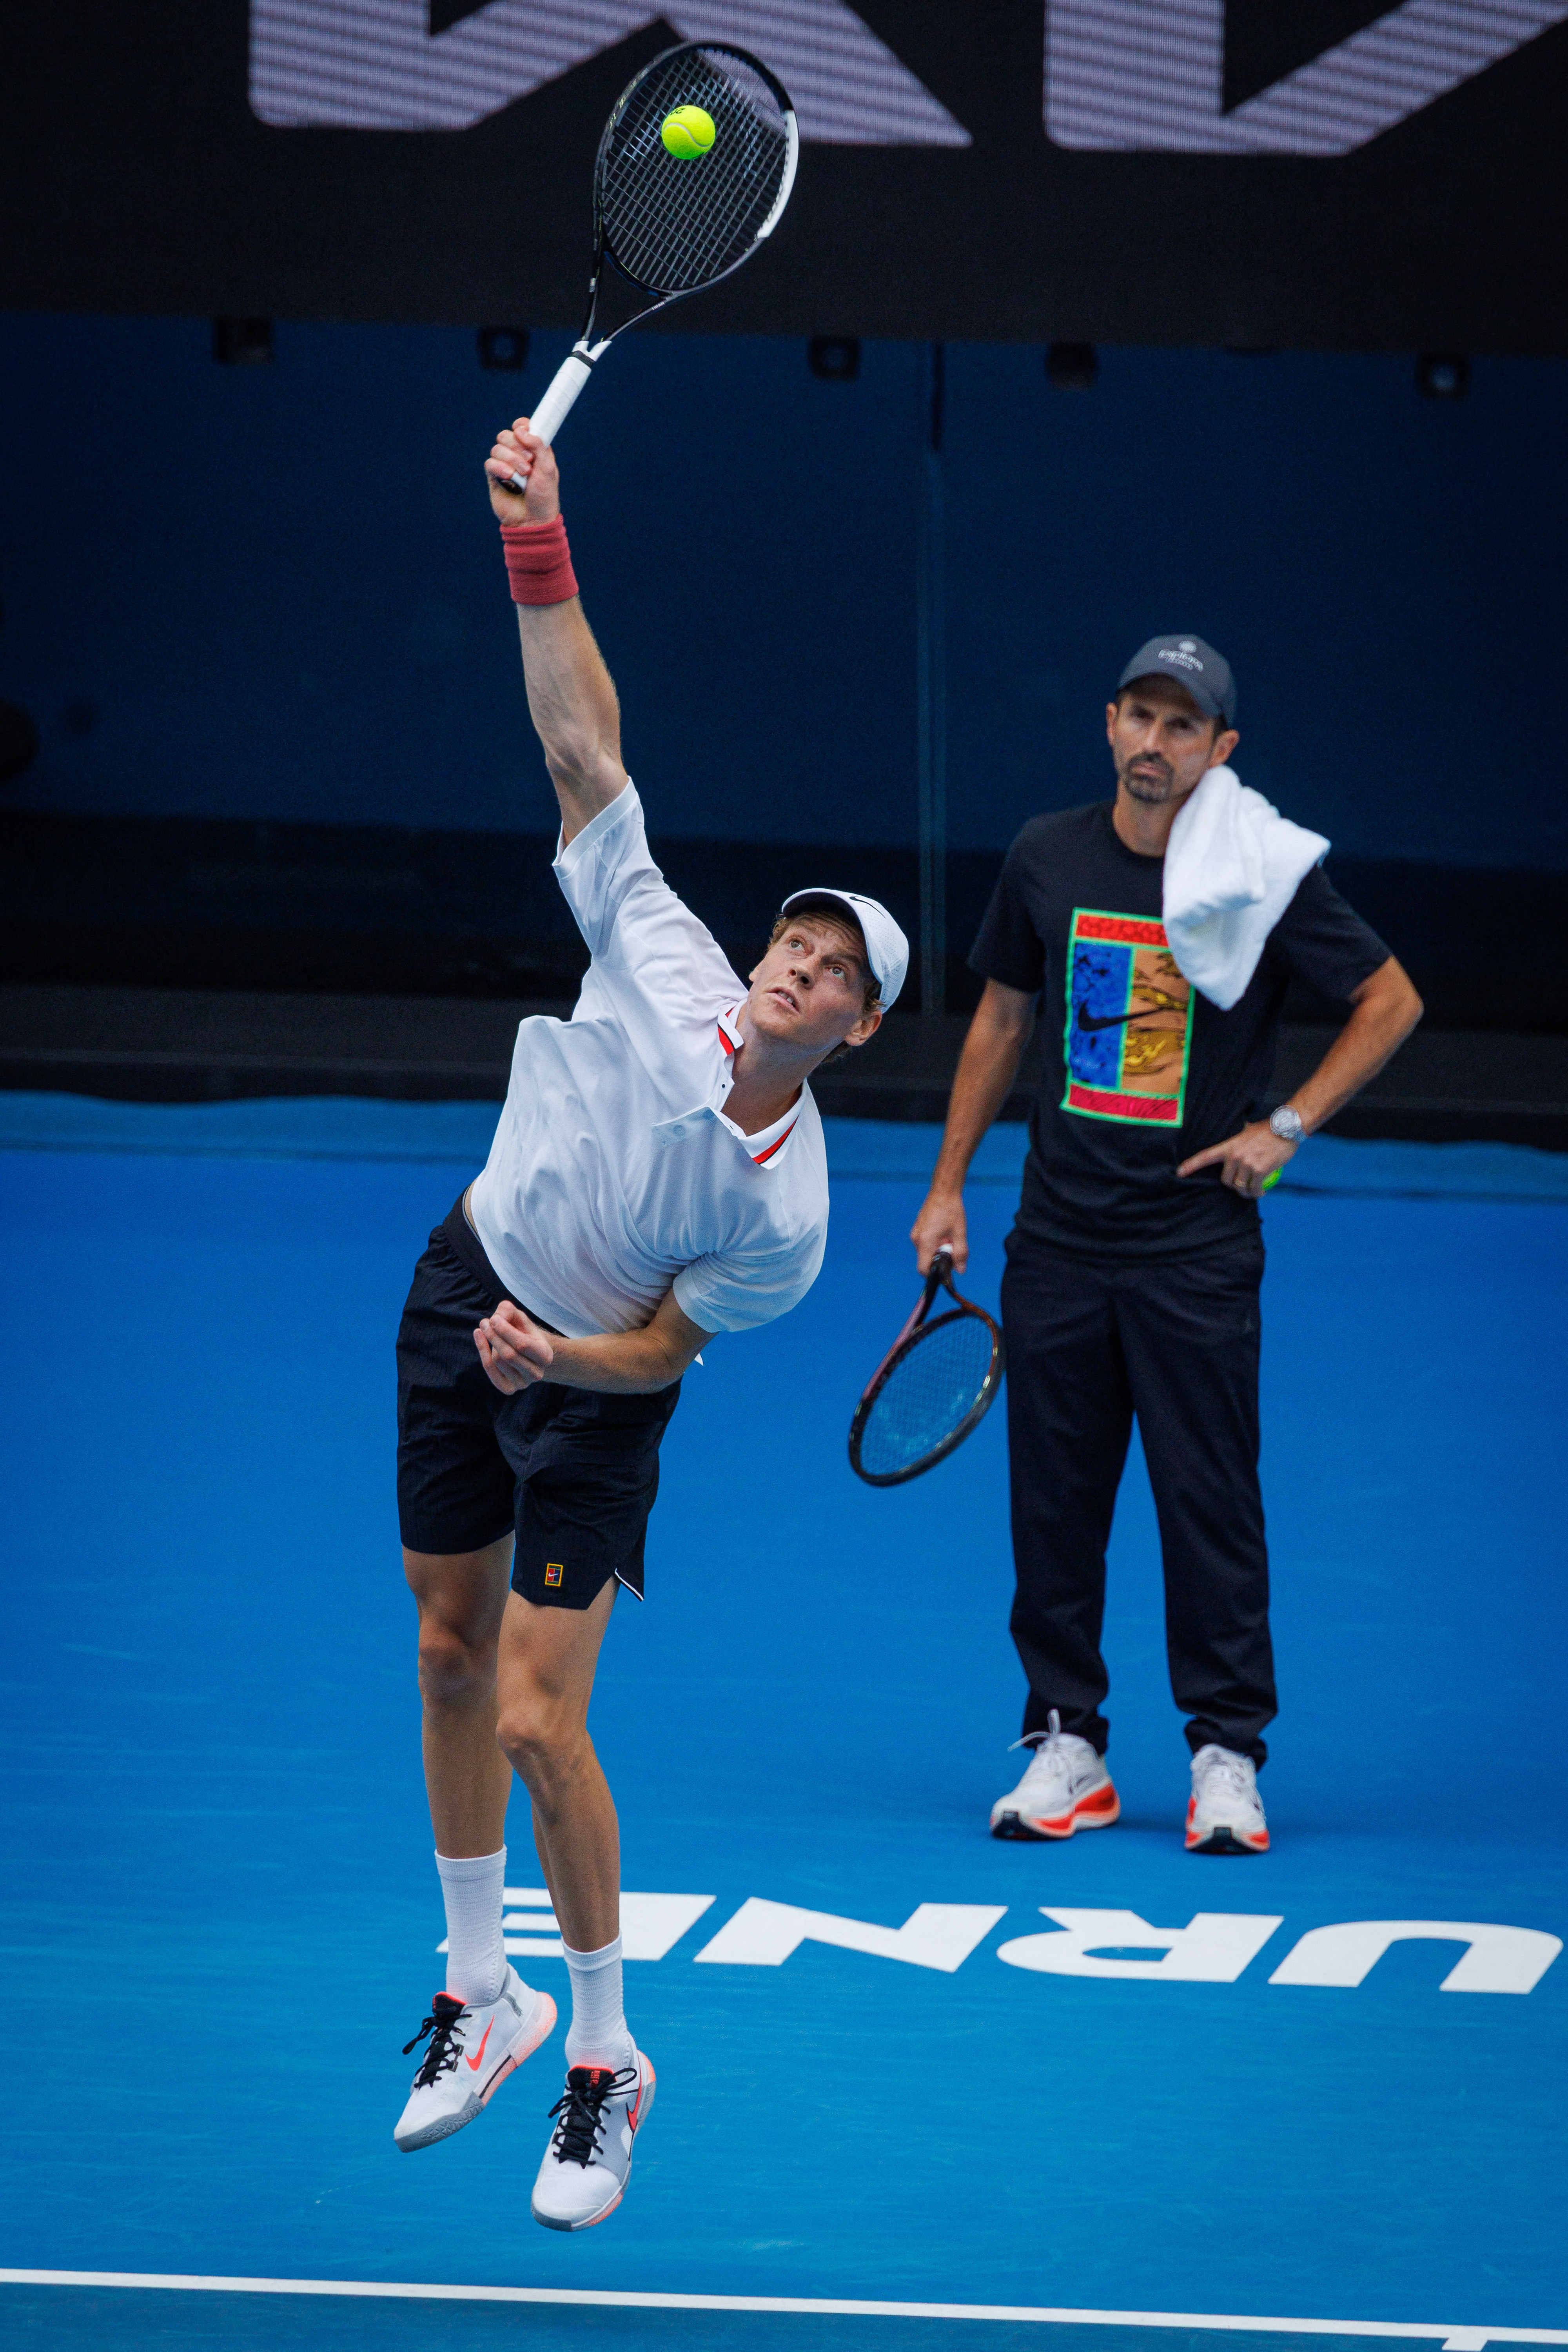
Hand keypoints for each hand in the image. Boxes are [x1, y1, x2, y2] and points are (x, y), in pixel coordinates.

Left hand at [474, 1299, 555, 1393]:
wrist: (527, 1353)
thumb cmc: (523, 1332)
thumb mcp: (520, 1318)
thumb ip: (509, 1311)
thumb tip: (495, 1318)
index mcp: (545, 1355)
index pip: (522, 1345)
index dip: (505, 1331)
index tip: (493, 1318)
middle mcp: (537, 1373)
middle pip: (508, 1355)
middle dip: (493, 1336)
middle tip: (484, 1322)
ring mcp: (523, 1384)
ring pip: (497, 1361)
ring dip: (489, 1342)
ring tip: (487, 1329)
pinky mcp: (508, 1389)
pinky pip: (490, 1370)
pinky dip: (482, 1352)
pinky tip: (479, 1337)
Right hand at [484, 419, 559, 524]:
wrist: (532, 521)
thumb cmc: (544, 497)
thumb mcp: (548, 469)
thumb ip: (538, 445)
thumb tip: (521, 429)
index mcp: (533, 451)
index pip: (522, 428)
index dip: (521, 425)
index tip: (524, 429)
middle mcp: (518, 456)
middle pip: (506, 435)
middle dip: (516, 445)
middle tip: (529, 461)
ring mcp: (504, 466)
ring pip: (497, 448)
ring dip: (510, 458)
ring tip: (523, 474)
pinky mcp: (494, 477)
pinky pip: (490, 463)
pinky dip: (499, 467)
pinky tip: (509, 477)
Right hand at [911, 1186, 967, 1273]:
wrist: (943, 1191)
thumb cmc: (951, 1210)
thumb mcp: (959, 1233)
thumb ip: (960, 1254)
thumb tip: (960, 1271)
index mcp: (925, 1242)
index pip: (923, 1269)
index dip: (934, 1275)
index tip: (946, 1271)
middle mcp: (916, 1240)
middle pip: (926, 1261)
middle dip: (939, 1260)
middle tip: (953, 1248)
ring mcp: (915, 1234)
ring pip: (926, 1252)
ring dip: (938, 1250)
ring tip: (949, 1237)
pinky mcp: (917, 1229)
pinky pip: (925, 1243)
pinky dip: (934, 1243)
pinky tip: (944, 1232)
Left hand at [1177, 1119, 1296, 1196]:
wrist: (1286, 1129)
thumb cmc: (1268, 1130)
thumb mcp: (1246, 1131)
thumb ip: (1238, 1140)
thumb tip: (1236, 1139)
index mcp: (1229, 1146)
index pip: (1205, 1156)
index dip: (1191, 1165)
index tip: (1179, 1173)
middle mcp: (1235, 1155)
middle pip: (1226, 1180)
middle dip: (1232, 1185)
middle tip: (1242, 1184)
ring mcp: (1247, 1163)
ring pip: (1240, 1187)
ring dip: (1246, 1192)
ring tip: (1253, 1190)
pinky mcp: (1260, 1170)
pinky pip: (1255, 1189)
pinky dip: (1258, 1193)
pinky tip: (1261, 1192)